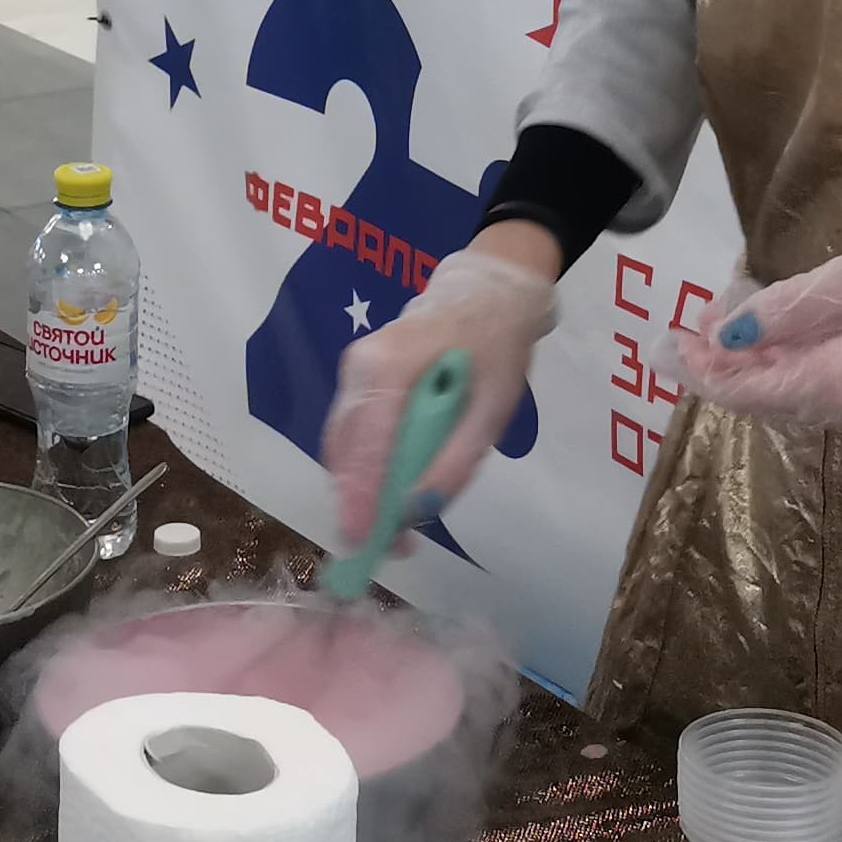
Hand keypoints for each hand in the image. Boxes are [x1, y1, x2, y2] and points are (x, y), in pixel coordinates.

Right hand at [324, 235, 558, 545]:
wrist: (492, 292)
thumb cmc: (497, 347)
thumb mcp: (491, 411)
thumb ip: (453, 463)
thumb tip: (416, 514)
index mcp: (388, 368)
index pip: (365, 446)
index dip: (359, 500)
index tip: (361, 544)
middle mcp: (357, 368)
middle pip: (345, 451)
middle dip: (360, 504)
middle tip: (392, 549)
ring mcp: (352, 371)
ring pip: (344, 446)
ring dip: (361, 490)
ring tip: (395, 531)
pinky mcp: (358, 379)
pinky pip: (353, 433)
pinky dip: (365, 467)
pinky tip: (391, 493)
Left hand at [670, 204, 841, 438]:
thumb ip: (787, 311)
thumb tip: (726, 335)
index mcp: (839, 385)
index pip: (750, 394)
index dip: (705, 370)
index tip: (673, 341)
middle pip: (772, 400)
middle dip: (729, 365)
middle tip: (700, 323)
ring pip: (802, 396)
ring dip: (765, 364)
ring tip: (738, 323)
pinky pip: (833, 390)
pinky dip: (801, 366)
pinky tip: (793, 334)